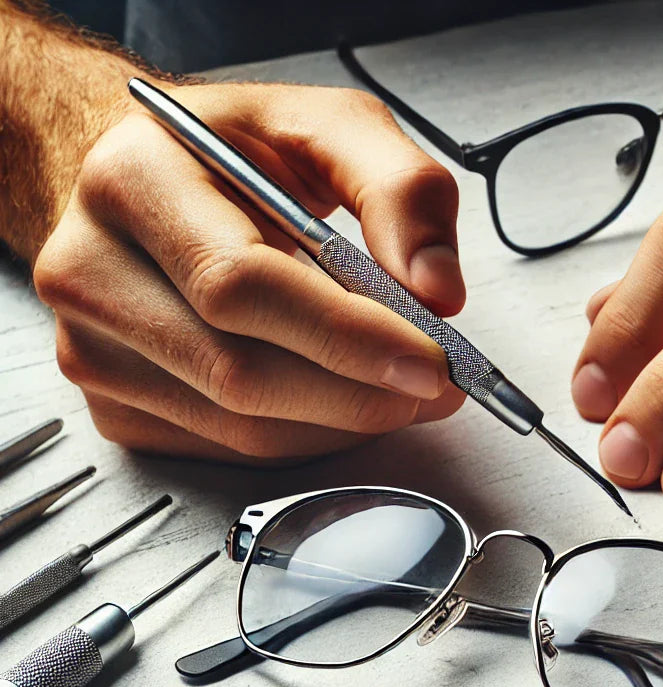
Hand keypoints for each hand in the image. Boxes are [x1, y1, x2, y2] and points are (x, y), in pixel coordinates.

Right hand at [33, 80, 465, 460]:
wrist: (143, 186)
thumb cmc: (233, 156)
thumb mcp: (327, 129)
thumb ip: (399, 190)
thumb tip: (438, 288)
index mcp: (133, 180)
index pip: (241, 284)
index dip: (345, 336)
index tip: (429, 361)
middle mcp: (92, 271)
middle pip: (241, 374)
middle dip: (359, 393)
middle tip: (433, 384)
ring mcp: (93, 351)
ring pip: (242, 428)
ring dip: (341, 422)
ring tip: (396, 387)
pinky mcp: (114, 408)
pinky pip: (232, 450)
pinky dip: (306, 435)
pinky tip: (332, 396)